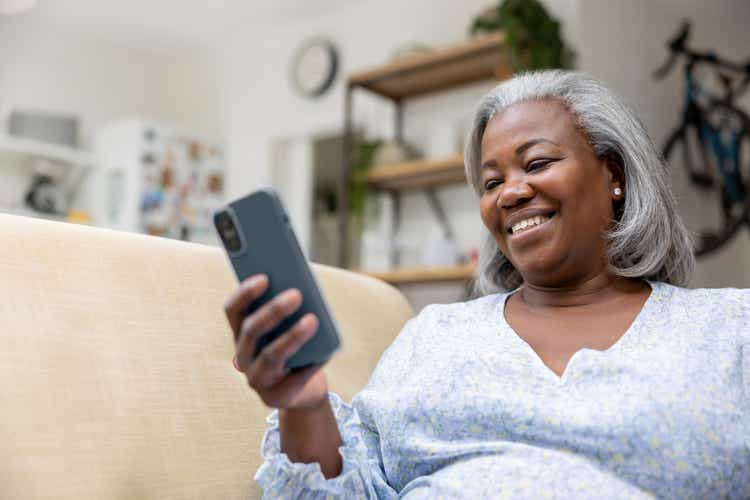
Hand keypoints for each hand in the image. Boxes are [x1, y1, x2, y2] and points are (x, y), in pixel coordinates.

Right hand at [223, 274, 328, 409]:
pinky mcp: (274, 397)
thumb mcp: (288, 329)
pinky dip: (311, 363)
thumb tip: (304, 289)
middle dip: (273, 310)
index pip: (233, 310)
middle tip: (297, 294)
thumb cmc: (296, 351)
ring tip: (312, 320)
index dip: (245, 293)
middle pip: (251, 330)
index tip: (264, 277)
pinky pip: (293, 379)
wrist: (302, 392)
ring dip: (292, 336)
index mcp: (241, 334)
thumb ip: (289, 312)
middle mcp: (242, 356)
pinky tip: (325, 352)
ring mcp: (256, 379)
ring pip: (270, 355)